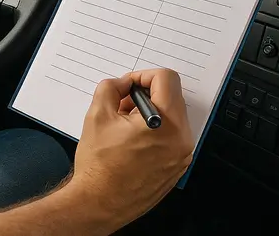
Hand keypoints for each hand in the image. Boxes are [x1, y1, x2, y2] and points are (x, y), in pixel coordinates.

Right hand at [66, 69, 194, 230]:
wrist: (99, 203)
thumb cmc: (99, 166)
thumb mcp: (97, 114)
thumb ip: (110, 88)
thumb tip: (120, 84)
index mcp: (166, 123)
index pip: (167, 79)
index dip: (142, 75)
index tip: (128, 86)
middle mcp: (181, 139)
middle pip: (172, 97)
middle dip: (145, 94)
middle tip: (122, 106)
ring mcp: (181, 155)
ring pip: (172, 117)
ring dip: (149, 113)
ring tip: (125, 127)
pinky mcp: (177, 167)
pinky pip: (172, 137)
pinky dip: (155, 131)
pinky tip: (132, 142)